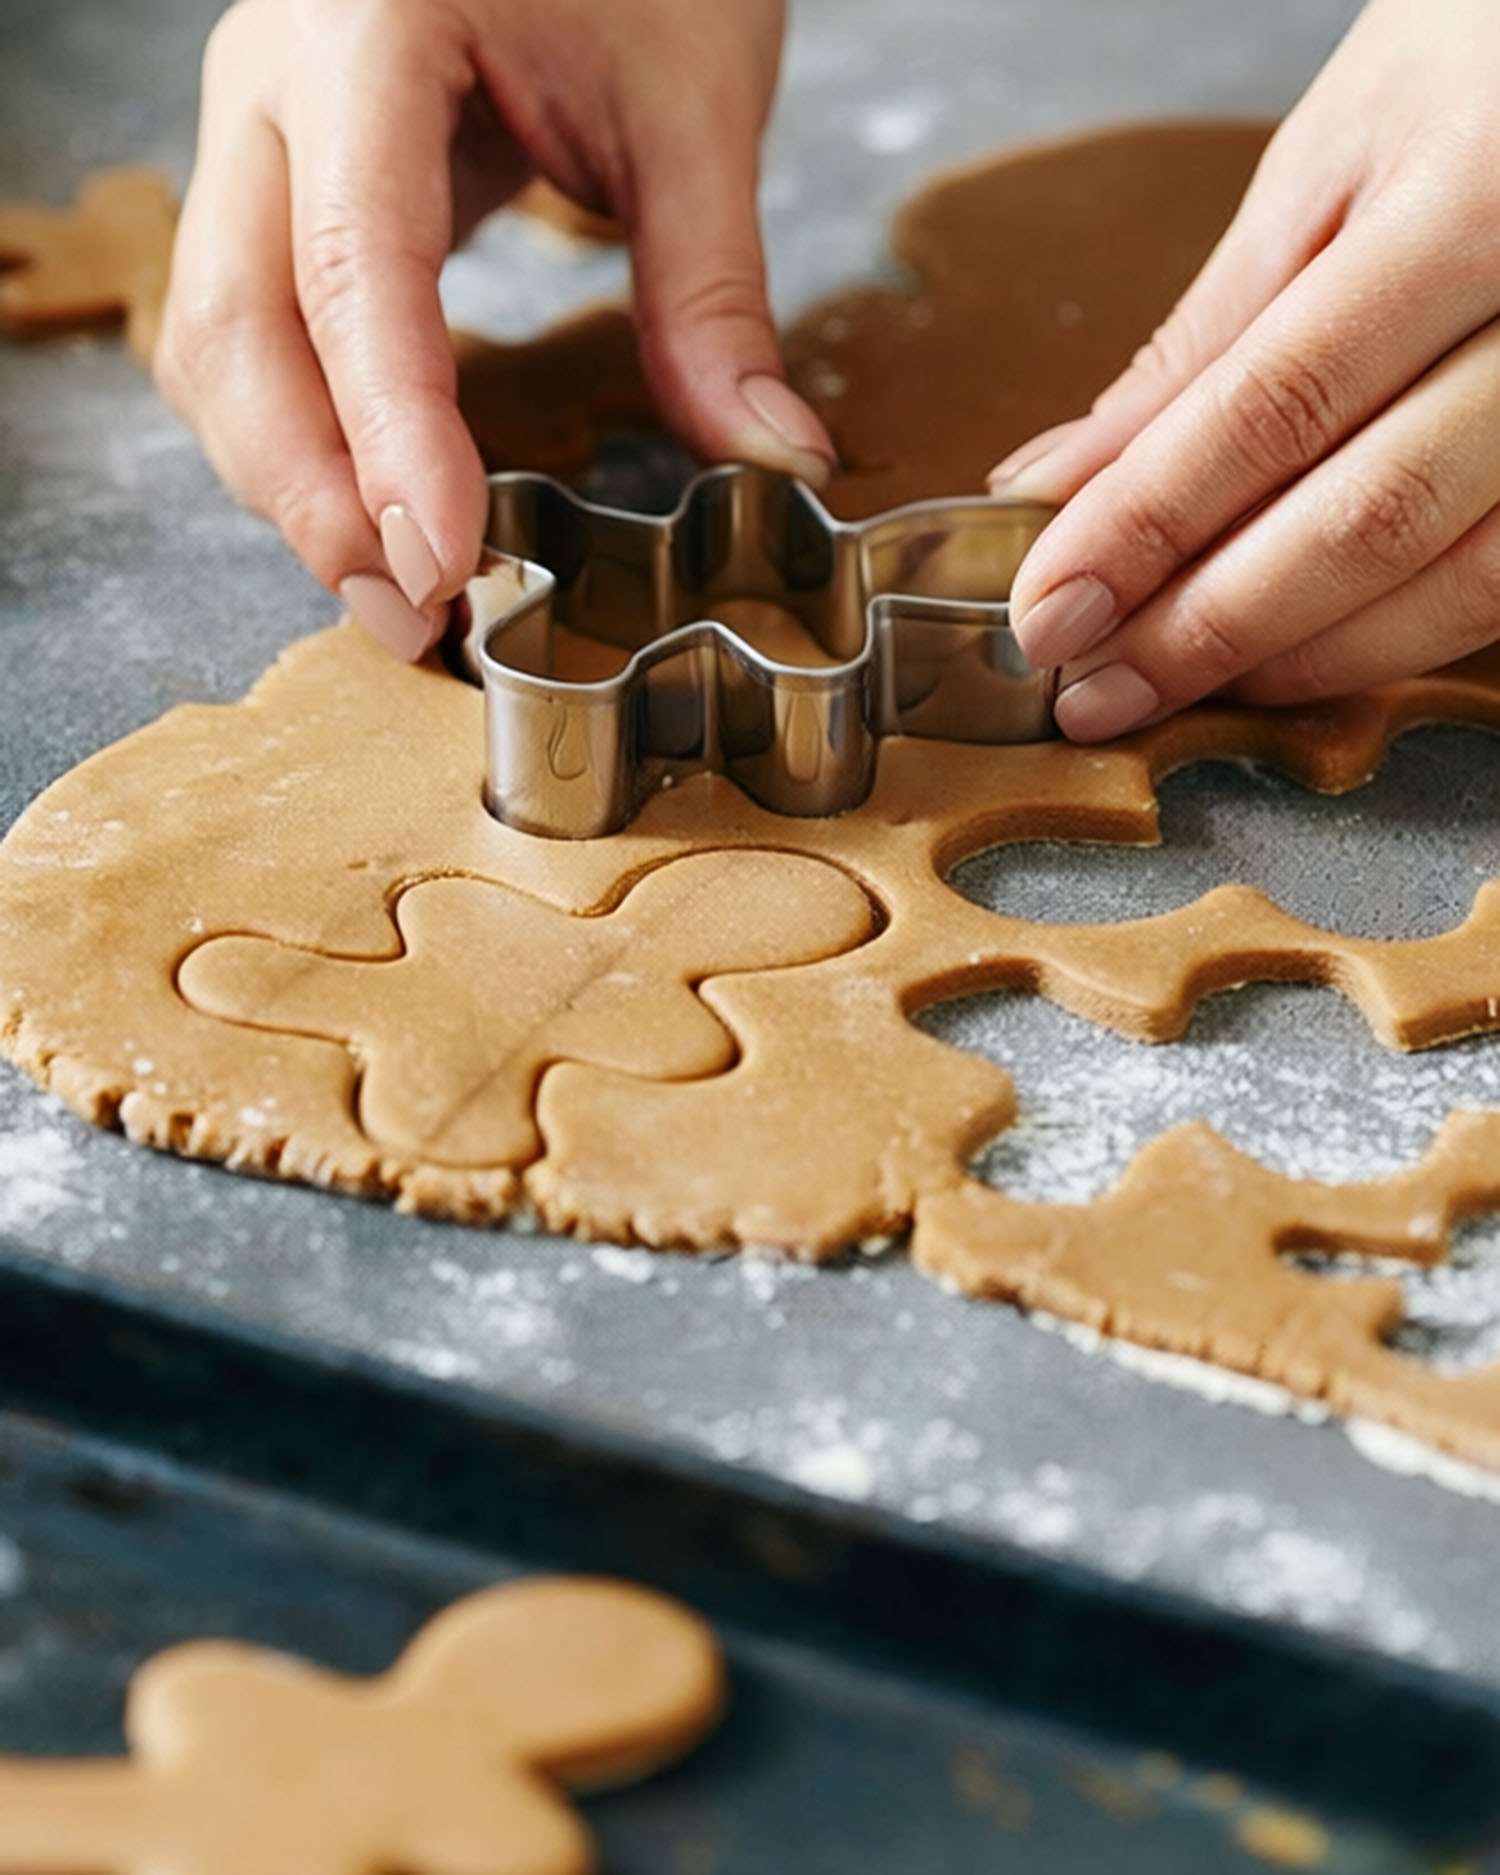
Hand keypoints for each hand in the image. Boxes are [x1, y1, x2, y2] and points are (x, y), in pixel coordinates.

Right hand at [155, 0, 833, 659]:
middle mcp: (274, 83)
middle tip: (410, 617)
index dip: (392, 432)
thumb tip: (773, 460)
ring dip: (293, 488)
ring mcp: (260, 134)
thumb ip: (715, 286)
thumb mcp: (697, 95)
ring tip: (398, 594)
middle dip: (311, 496)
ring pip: (215, 347)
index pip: (355, 265)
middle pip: (234, 326)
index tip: (442, 559)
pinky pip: (251, 338)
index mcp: (367, 30)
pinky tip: (378, 514)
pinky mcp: (281, 185)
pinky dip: (304, 443)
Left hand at [989, 0, 1499, 739]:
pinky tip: (1289, 656)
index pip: (1278, 404)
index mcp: (1478, 204)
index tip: (1049, 607)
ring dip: (1295, 657)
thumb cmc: (1479, 72)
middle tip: (1091, 688)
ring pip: (1455, 582)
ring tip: (1170, 687)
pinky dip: (1385, 639)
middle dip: (1206, 626)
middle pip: (1369, 518)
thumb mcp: (1330, 165)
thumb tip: (1061, 481)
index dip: (1146, 525)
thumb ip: (1205, 341)